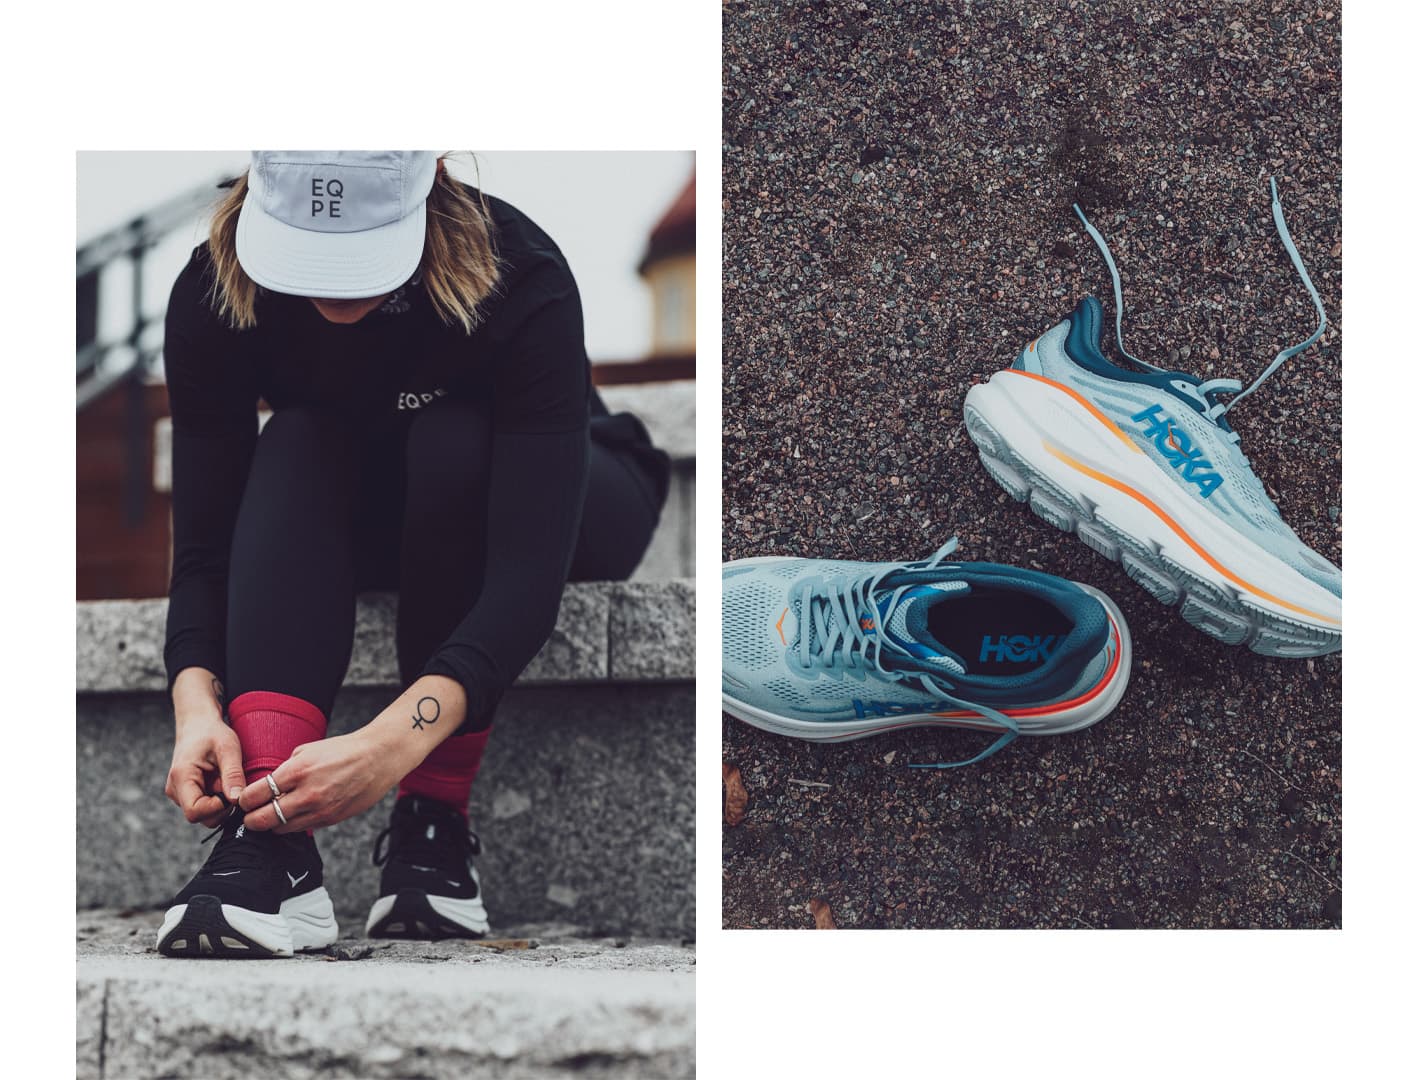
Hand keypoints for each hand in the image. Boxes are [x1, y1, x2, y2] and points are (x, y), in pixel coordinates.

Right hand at [165, 713, 245, 827]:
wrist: (198, 724)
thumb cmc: (212, 732)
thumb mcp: (228, 748)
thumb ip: (232, 774)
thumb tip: (237, 799)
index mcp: (181, 777)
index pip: (195, 812)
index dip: (217, 808)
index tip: (233, 793)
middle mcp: (175, 790)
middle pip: (201, 817)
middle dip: (223, 807)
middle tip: (234, 784)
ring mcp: (180, 794)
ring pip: (205, 814)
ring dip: (222, 803)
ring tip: (227, 779)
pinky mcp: (187, 794)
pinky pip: (205, 807)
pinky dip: (218, 799)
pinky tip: (223, 782)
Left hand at [238, 729, 411, 832]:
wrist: (378, 758)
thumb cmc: (344, 750)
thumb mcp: (308, 750)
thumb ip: (286, 768)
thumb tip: (269, 784)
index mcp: (297, 771)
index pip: (256, 794)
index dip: (244, 800)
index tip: (243, 800)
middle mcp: (307, 794)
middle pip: (263, 818)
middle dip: (250, 819)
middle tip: (248, 816)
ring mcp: (320, 810)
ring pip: (280, 829)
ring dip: (271, 825)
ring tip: (269, 817)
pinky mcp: (331, 819)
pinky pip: (302, 829)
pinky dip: (291, 825)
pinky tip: (291, 817)